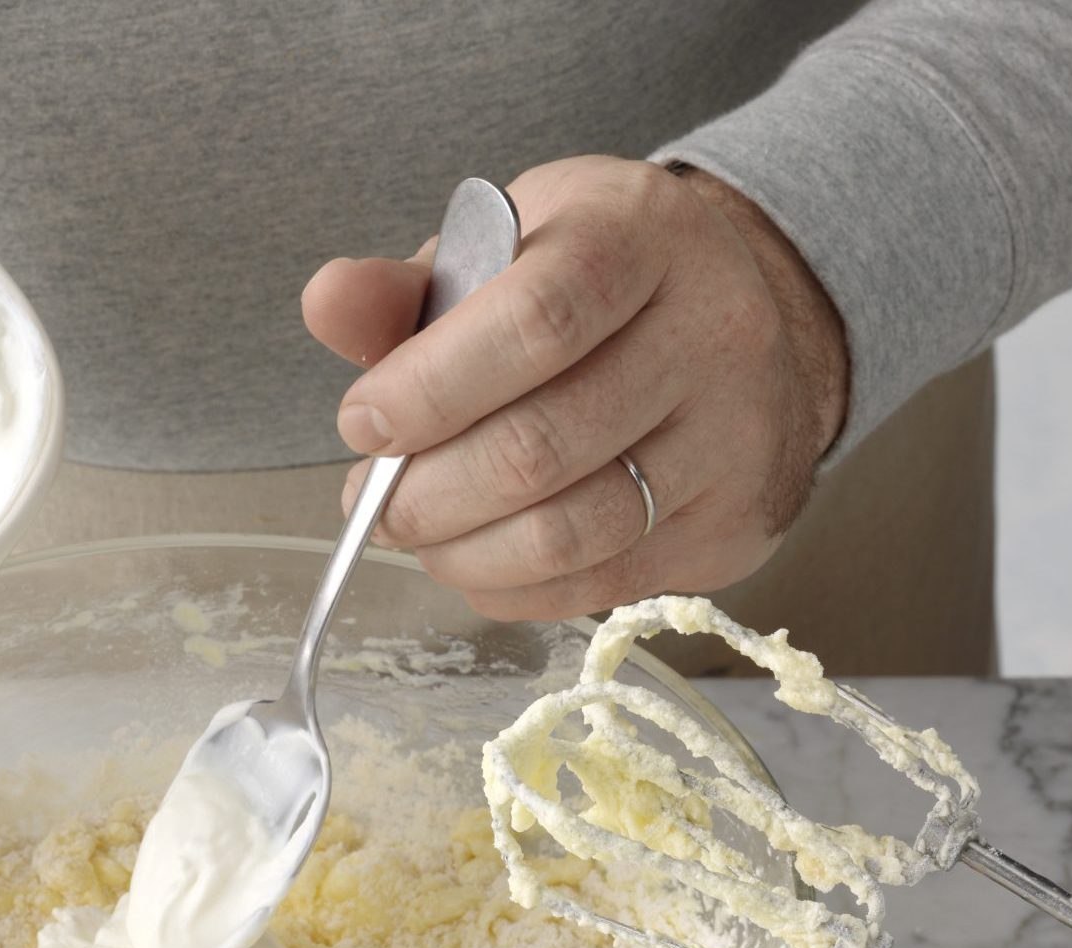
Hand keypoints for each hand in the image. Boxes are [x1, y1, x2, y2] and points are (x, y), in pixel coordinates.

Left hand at [302, 158, 849, 621]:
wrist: (744, 319)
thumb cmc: (595, 283)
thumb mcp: (507, 248)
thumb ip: (409, 287)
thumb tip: (327, 301)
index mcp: (641, 236)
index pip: (536, 322)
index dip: (429, 389)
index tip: (362, 423)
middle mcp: (710, 332)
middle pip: (542, 446)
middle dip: (426, 492)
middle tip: (372, 501)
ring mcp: (733, 437)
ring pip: (570, 532)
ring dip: (460, 551)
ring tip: (415, 530)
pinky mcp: (731, 524)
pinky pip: (598, 585)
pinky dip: (510, 587)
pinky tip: (473, 557)